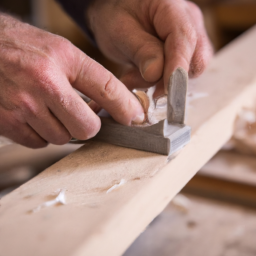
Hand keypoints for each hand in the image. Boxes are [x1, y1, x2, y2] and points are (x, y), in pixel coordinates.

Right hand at [0, 14, 143, 147]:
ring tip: (48, 109)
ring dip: (61, 128)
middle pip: (86, 128)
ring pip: (62, 138)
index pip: (107, 88)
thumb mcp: (60, 51)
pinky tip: (34, 116)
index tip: (135, 117)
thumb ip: (87, 78)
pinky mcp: (8, 122)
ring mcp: (24, 105)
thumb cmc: (23, 49)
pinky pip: (39, 143)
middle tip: (79, 114)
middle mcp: (44, 83)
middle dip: (87, 125)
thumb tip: (116, 108)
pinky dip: (42, 134)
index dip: (126, 107)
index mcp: (62, 59)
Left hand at [87, 0, 212, 96]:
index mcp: (171, 8)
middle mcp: (188, 21)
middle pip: (195, 59)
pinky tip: (140, 76)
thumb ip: (140, 51)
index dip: (178, 68)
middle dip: (169, 79)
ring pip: (188, 71)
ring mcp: (189, 38)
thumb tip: (156, 74)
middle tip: (138, 81)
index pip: (184, 38)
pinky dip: (159, 82)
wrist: (116, 13)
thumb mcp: (120, 32)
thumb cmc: (116, 17)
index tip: (167, 91)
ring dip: (160, 82)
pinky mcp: (185, 53)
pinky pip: (180, 75)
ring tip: (133, 76)